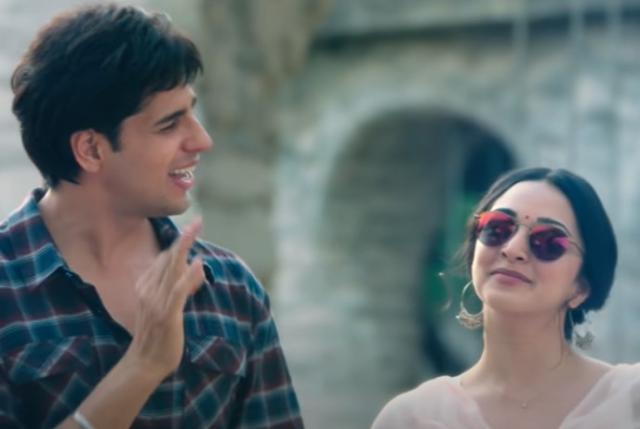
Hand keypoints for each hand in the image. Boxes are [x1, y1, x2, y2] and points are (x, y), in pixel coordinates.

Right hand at [124, 218, 204, 378]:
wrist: (144, 363)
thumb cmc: (157, 336)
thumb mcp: (167, 306)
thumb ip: (179, 287)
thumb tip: (195, 268)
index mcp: (145, 287)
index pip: (163, 260)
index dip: (179, 245)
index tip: (192, 229)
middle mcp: (148, 290)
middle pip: (168, 259)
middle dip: (183, 239)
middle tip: (198, 221)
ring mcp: (156, 302)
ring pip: (171, 269)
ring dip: (185, 248)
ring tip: (195, 230)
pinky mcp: (167, 314)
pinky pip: (177, 291)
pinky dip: (187, 276)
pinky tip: (197, 264)